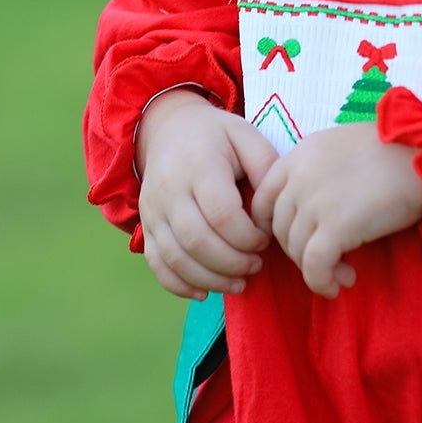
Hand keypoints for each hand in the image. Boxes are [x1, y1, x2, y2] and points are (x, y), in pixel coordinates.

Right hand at [136, 91, 277, 300]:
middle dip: (232, 263)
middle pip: (197, 241)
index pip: (222, 214)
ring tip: (239, 284)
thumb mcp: (245, 135)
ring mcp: (153, 212)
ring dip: (210, 279)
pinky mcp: (146, 227)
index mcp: (199, 167)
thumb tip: (276, 208)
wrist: (167, 130)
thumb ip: (265, 165)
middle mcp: (170, 192)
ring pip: (176, 259)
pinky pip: (157, 265)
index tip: (266, 240)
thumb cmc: (215, 136)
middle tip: (256, 266)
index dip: (248, 236)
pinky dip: (179, 285)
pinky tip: (205, 293)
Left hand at [250, 123, 421, 297]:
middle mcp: (299, 176)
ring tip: (342, 275)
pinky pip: (314, 266)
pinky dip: (321, 282)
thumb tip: (310, 206)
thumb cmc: (396, 153)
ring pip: (294, 249)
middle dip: (298, 250)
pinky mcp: (334, 227)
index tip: (295, 240)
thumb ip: (317, 169)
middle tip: (328, 261)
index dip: (273, 225)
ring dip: (315, 269)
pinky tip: (338, 285)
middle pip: (278, 227)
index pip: (263, 197)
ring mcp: (314, 201)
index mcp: (300, 154)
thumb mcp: (344, 147)